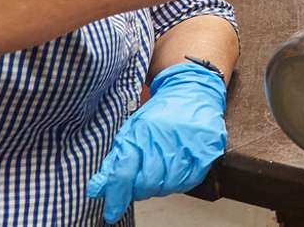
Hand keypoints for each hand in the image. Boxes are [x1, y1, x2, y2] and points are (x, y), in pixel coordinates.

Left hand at [84, 61, 226, 222]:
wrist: (193, 91)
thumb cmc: (161, 112)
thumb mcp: (132, 130)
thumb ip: (115, 160)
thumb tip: (97, 189)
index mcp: (141, 133)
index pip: (123, 172)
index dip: (116, 195)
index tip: (111, 211)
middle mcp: (164, 139)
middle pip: (146, 182)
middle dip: (139, 189)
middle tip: (139, 184)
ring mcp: (187, 145)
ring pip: (168, 185)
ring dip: (160, 186)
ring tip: (159, 172)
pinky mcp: (206, 151)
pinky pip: (189, 181)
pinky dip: (179, 182)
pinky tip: (175, 171)